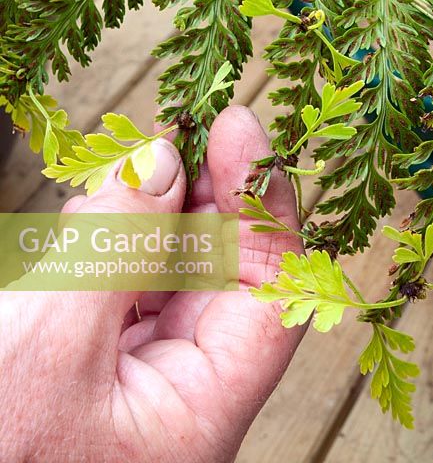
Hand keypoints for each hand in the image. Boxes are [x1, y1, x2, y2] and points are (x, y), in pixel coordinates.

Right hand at [0, 106, 304, 461]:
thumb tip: (162, 165)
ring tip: (129, 168)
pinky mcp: (97, 364)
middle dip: (202, 196)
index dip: (261, 203)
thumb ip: (120, 244)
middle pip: (221, 273)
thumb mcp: (54, 336)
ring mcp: (138, 380)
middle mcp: (181, 396)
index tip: (235, 130)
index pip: (269, 294)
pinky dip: (114, 242)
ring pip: (172, 274)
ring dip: (154, 212)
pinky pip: (126, 289)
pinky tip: (90, 217)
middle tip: (181, 134)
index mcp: (198, 412)